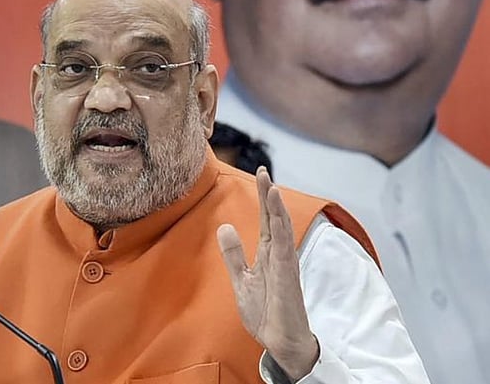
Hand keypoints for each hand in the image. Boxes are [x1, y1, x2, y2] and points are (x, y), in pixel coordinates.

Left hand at [217, 168, 318, 380]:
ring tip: (271, 186)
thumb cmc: (266, 312)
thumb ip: (234, 254)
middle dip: (270, 195)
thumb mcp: (242, 279)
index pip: (267, 220)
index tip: (261, 174)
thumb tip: (224, 226)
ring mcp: (284, 266)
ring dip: (277, 208)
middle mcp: (279, 255)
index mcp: (268, 255)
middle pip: (275, 219)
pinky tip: (278, 217)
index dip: (264, 198)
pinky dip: (282, 232)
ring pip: (282, 230)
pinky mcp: (287, 278)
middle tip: (264, 170)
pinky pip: (285, 251)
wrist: (279, 342)